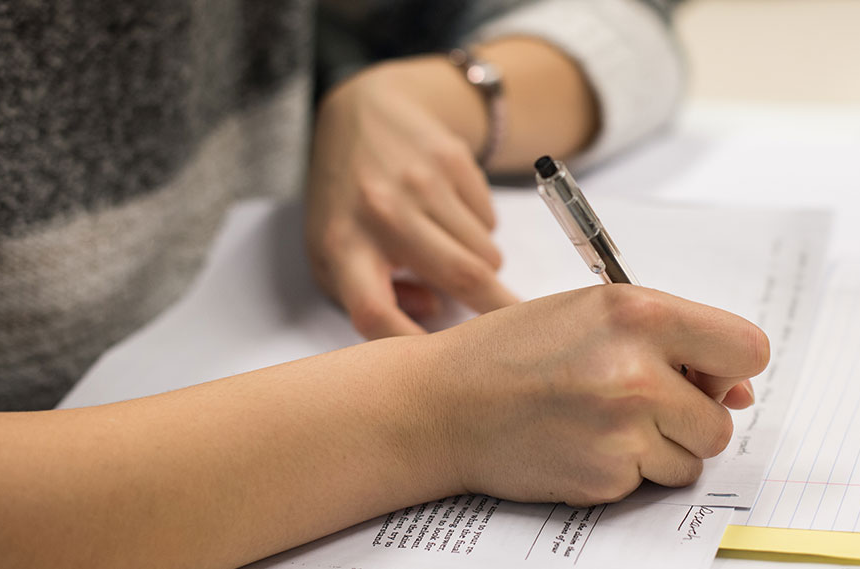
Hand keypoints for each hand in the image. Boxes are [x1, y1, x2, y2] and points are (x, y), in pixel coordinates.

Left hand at [306, 59, 517, 338]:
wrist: (366, 112)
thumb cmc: (348, 201)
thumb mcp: (335, 251)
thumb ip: (373, 296)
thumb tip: (433, 317)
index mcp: (342, 245)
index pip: (375, 310)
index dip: (411, 346)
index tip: (442, 376)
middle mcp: (381, 211)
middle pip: (461, 278)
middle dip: (500, 315)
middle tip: (524, 343)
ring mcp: (420, 182)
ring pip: (484, 254)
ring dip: (481, 269)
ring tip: (451, 255)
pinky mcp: (452, 159)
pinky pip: (489, 221)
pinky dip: (480, 232)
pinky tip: (452, 215)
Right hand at [413, 285, 767, 505]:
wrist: (444, 404)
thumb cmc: (517, 350)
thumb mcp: (596, 313)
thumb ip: (673, 339)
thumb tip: (742, 392)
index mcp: (640, 314)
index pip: (748, 349)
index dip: (731, 366)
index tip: (708, 372)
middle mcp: (636, 371)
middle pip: (722, 418)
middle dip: (691, 415)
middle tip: (638, 399)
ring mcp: (622, 430)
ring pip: (693, 457)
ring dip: (662, 447)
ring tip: (603, 419)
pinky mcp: (606, 476)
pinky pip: (650, 481)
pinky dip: (626, 468)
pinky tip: (582, 442)